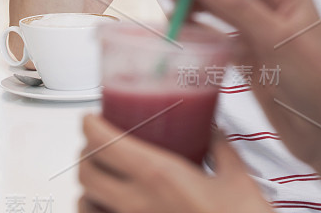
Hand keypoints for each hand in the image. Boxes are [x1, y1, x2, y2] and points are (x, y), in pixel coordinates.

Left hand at [78, 114, 271, 212]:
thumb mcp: (237, 179)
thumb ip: (222, 149)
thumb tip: (215, 130)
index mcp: (159, 175)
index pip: (104, 144)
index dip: (90, 126)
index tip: (92, 118)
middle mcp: (137, 204)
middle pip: (85, 172)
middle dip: (86, 153)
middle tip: (100, 143)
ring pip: (83, 204)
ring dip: (88, 186)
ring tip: (103, 176)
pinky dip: (95, 212)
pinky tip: (108, 206)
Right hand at [169, 0, 320, 168]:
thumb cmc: (316, 80)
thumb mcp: (276, 38)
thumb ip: (236, 4)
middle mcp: (268, 6)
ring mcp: (256, 32)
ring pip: (218, 10)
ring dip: (194, 7)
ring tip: (170, 15)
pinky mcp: (246, 58)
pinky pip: (217, 37)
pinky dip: (199, 34)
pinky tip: (182, 34)